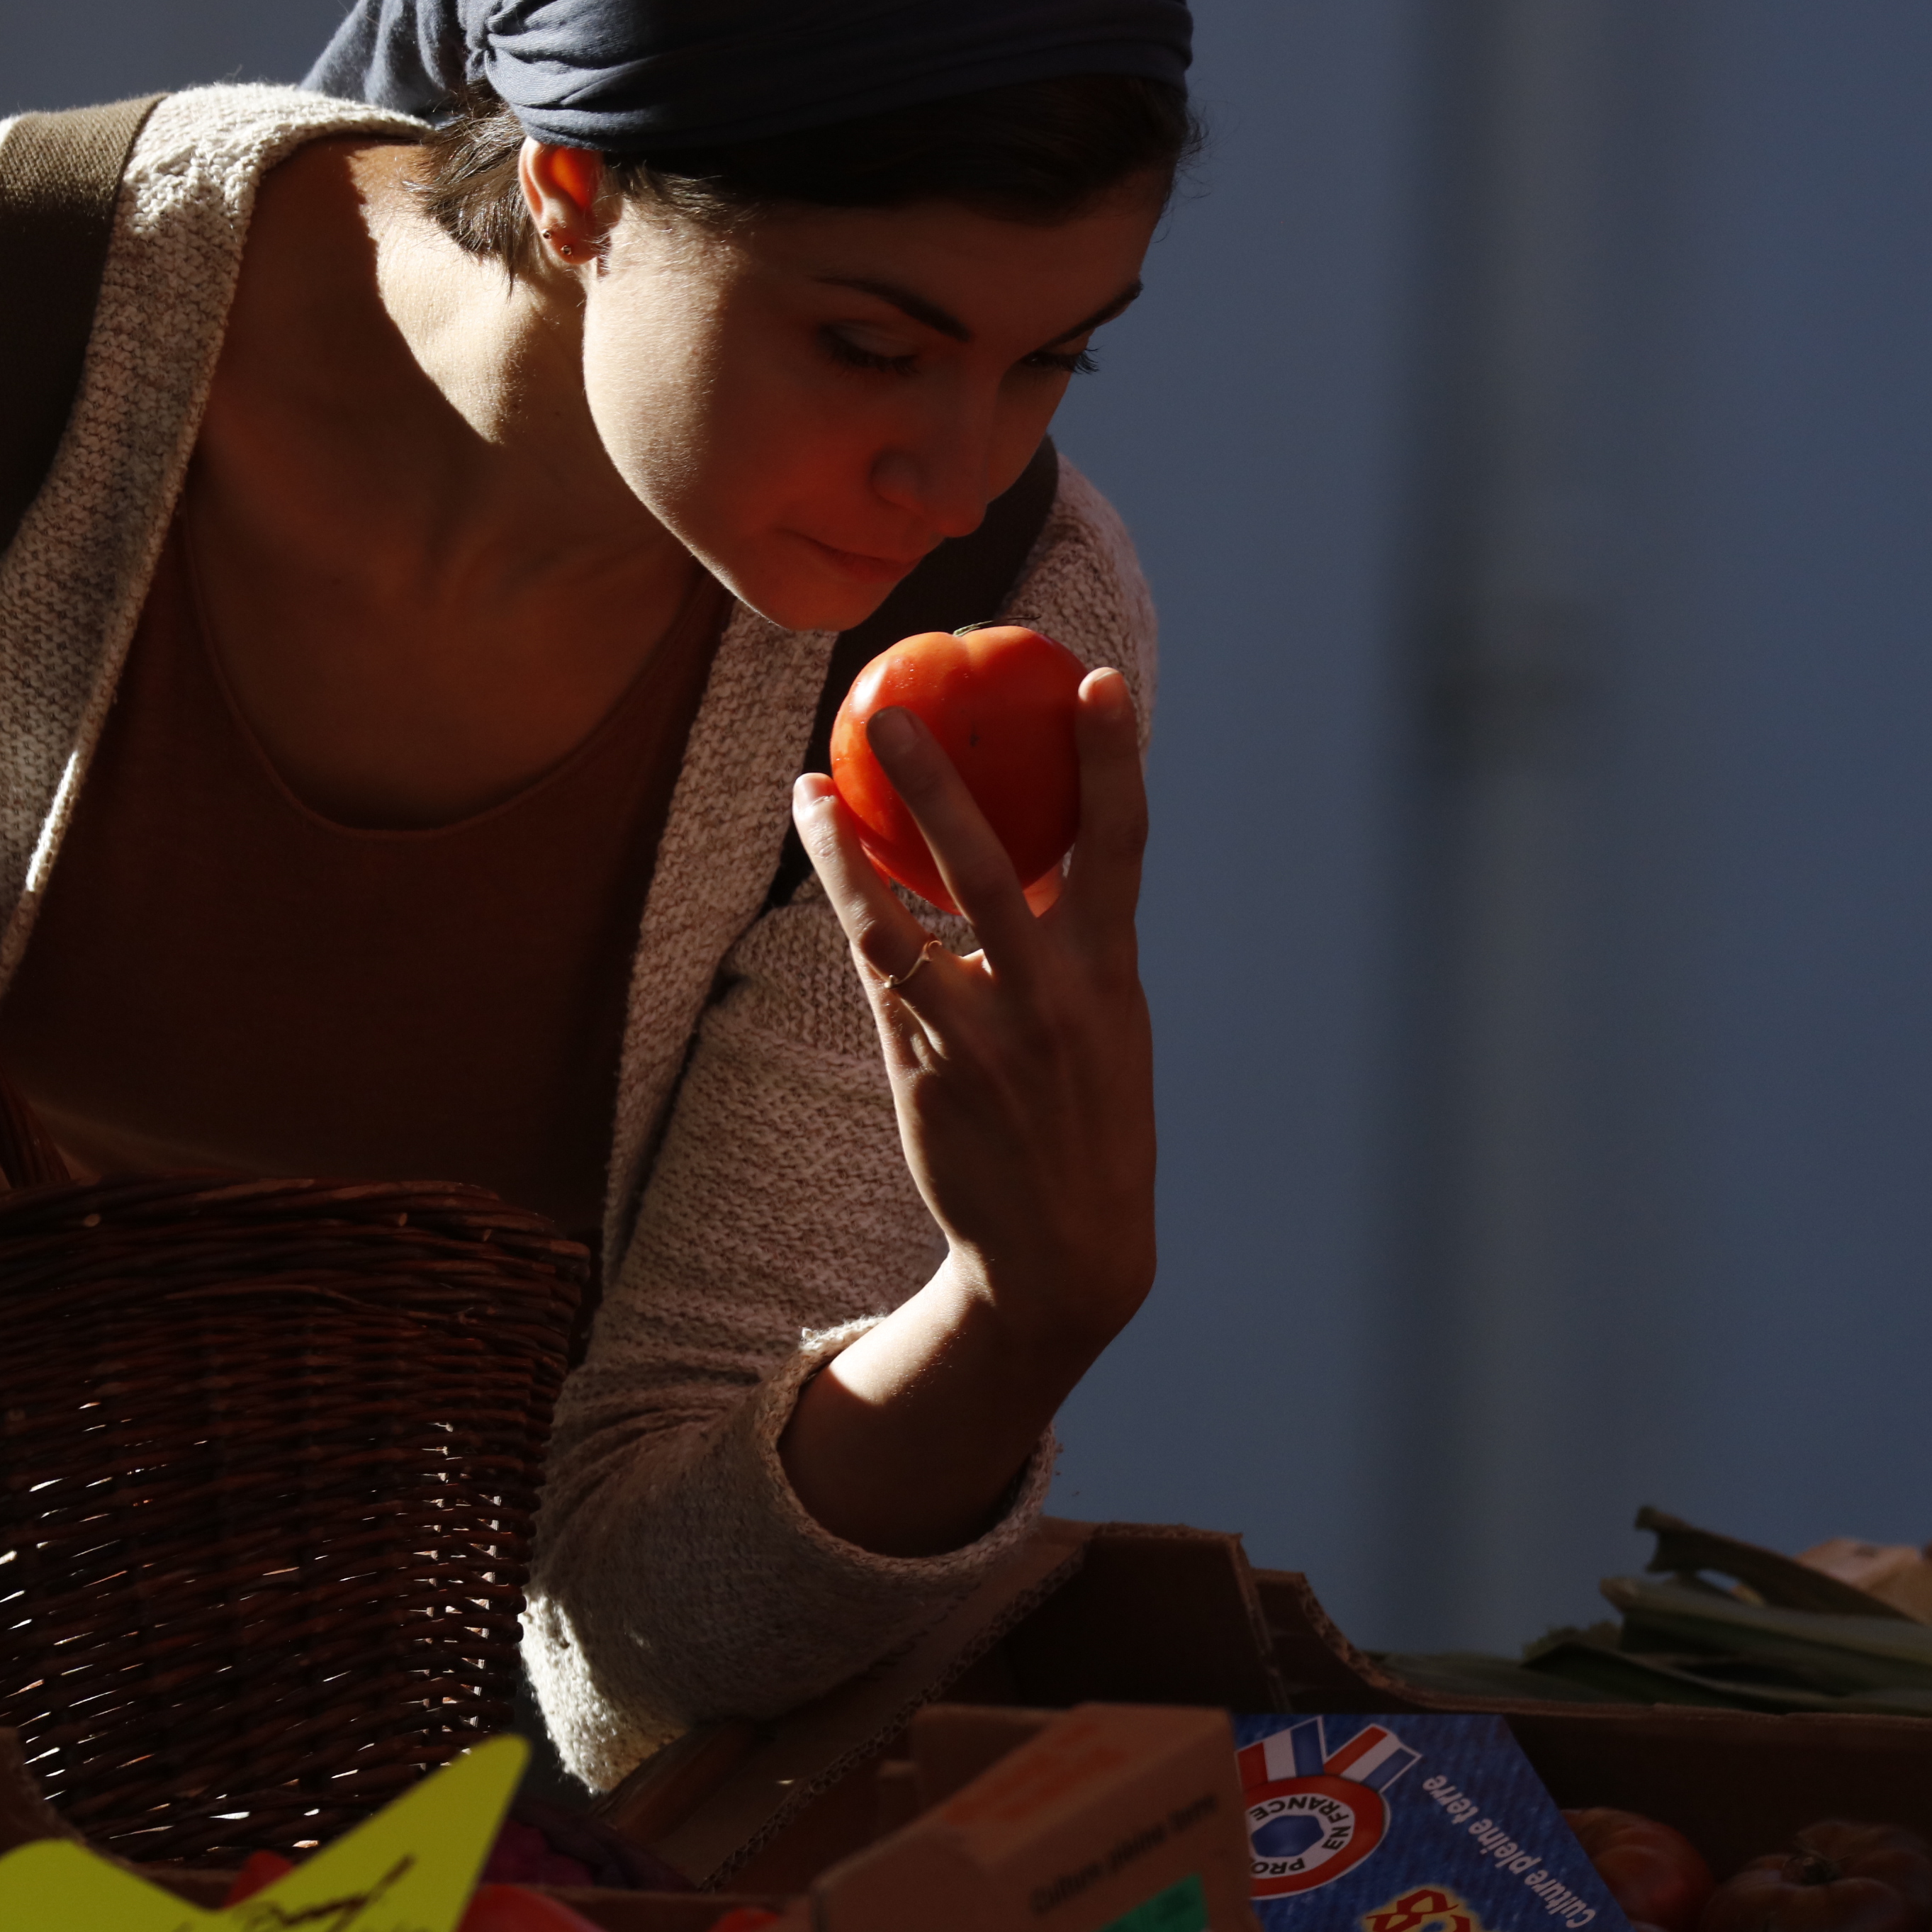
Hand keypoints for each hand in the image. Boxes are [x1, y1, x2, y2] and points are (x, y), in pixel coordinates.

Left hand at [778, 672, 1155, 1551]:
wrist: (1064, 1249)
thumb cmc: (1089, 1113)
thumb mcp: (1110, 1022)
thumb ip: (1077, 936)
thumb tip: (1043, 836)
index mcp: (1113, 975)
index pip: (1120, 846)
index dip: (1112, 760)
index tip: (1095, 681)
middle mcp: (1051, 1000)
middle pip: (989, 868)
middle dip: (938, 783)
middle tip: (889, 709)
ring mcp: (982, 1039)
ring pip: (895, 925)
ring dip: (847, 850)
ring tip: (811, 786)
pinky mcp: (924, 1071)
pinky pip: (878, 973)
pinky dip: (849, 907)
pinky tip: (824, 853)